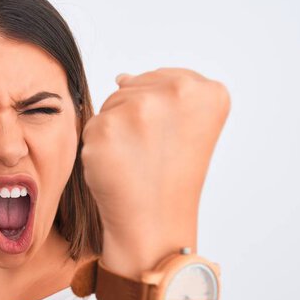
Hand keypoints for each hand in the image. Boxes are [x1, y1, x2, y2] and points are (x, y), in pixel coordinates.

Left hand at [80, 68, 230, 267]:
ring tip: (136, 159)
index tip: (168, 140)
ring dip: (115, 131)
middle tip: (151, 154)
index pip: (160, 77)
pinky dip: (98, 146)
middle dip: (134, 119)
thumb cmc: (170, 177)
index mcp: (207, 91)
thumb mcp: (186, 126)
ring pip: (111, 105)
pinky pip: (92, 125)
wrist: (154, 222)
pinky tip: (117, 166)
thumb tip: (121, 77)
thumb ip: (162, 93)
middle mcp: (176, 93)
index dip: (157, 112)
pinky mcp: (105, 128)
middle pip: (132, 87)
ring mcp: (139, 110)